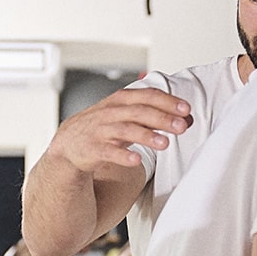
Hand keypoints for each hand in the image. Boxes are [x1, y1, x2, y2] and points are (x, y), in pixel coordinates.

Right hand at [49, 87, 191, 173]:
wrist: (69, 144)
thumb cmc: (104, 128)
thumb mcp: (128, 117)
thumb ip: (155, 116)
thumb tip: (187, 118)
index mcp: (121, 101)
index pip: (146, 96)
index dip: (167, 102)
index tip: (186, 109)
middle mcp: (111, 113)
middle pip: (139, 112)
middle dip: (162, 118)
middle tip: (181, 127)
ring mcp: (100, 130)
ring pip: (125, 130)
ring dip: (146, 136)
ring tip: (165, 144)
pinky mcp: (92, 149)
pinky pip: (108, 152)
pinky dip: (122, 155)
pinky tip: (136, 160)